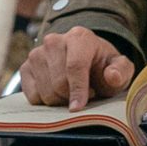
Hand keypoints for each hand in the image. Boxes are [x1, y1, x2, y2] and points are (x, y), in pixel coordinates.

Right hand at [19, 27, 133, 111]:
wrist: (85, 62)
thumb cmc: (102, 67)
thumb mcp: (119, 69)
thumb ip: (121, 71)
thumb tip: (111, 76)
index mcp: (79, 37)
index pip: (75, 66)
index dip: (78, 90)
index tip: (79, 108)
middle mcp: (54, 41)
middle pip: (58, 82)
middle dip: (72, 96)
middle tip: (85, 95)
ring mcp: (37, 53)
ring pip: (45, 91)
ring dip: (60, 100)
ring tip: (72, 92)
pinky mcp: (25, 68)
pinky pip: (32, 95)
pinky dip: (46, 100)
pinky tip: (57, 92)